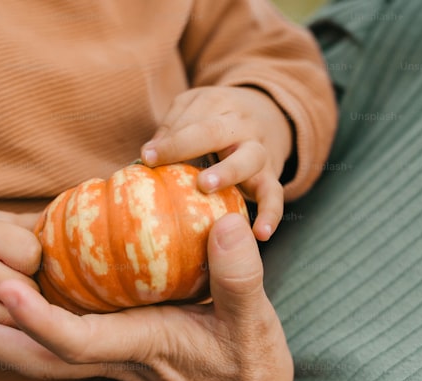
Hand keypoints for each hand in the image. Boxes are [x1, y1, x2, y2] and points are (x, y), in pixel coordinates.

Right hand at [0, 206, 41, 326]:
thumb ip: (33, 226)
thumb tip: (84, 223)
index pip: (29, 253)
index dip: (37, 259)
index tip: (32, 259)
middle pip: (23, 290)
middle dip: (35, 291)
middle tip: (37, 288)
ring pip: (8, 318)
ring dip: (24, 316)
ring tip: (29, 307)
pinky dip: (5, 330)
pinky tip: (13, 323)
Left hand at [0, 213, 298, 380]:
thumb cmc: (251, 378)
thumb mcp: (255, 325)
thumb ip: (239, 277)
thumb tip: (221, 225)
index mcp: (136, 349)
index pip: (74, 340)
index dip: (38, 318)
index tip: (6, 290)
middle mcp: (110, 360)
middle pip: (32, 357)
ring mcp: (107, 364)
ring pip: (36, 356)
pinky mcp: (112, 360)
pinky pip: (53, 348)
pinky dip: (21, 332)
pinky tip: (8, 308)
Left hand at [141, 86, 292, 240]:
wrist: (268, 115)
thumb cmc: (216, 119)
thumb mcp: (193, 110)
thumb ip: (173, 128)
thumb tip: (147, 156)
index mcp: (216, 106)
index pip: (190, 120)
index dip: (170, 140)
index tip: (147, 157)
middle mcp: (239, 126)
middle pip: (216, 132)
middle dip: (190, 146)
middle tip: (164, 162)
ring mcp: (257, 150)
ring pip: (248, 158)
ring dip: (227, 172)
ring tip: (206, 187)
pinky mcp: (270, 176)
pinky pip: (274, 195)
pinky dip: (271, 214)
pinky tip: (261, 233)